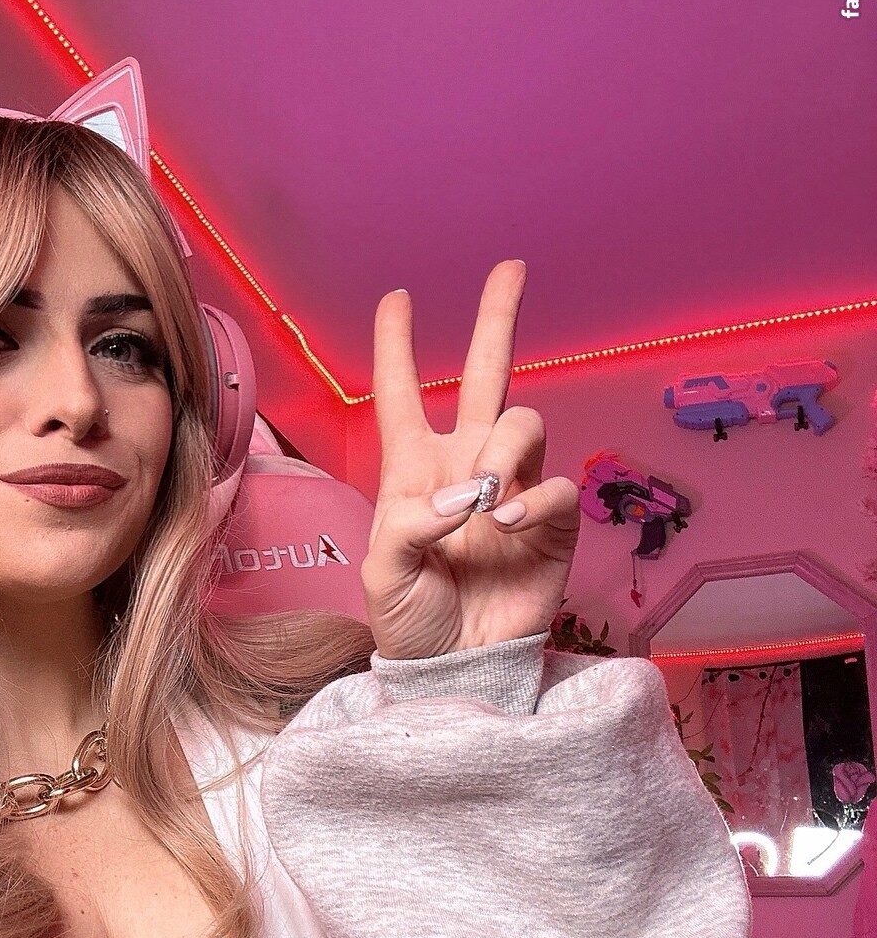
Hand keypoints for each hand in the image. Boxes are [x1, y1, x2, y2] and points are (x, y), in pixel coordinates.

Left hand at [360, 261, 579, 660]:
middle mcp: (465, 467)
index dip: (396, 347)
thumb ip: (409, 524)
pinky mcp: (551, 523)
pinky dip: (534, 497)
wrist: (454, 670)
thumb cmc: (410, 622)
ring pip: (524, 424)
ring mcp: (512, 490)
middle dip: (497, 320)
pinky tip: (506, 523)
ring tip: (485, 498)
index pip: (403, 395)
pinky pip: (555, 486)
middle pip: (486, 376)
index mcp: (412, 471)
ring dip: (505, 448)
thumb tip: (465, 492)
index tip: (397, 298)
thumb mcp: (381, 573)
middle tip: (510, 267)